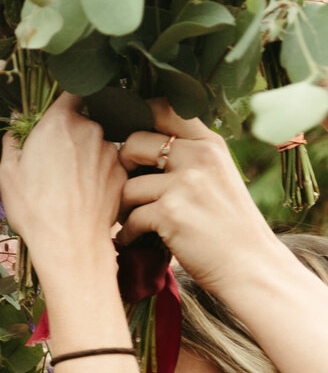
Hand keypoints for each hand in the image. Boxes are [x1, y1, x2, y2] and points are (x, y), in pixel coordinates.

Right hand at [0, 94, 123, 273]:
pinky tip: (84, 197)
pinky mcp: (122, 174)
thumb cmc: (34, 208)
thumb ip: (12, 143)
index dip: (64, 101)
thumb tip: (15, 128)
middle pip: (83, 122)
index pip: (70, 93)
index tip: (58, 112)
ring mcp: (110, 151)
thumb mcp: (8, 174)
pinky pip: (108, 168)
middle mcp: (90, 129)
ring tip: (70, 187)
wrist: (69, 243)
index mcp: (59, 122)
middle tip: (55, 163)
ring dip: (85, 158)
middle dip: (71, 137)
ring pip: (96, 146)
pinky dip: (98, 177)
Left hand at [117, 99, 286, 297]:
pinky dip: (127, 235)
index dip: (135, 120)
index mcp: (209, 142)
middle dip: (121, 170)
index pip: (162, 108)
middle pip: (133, 142)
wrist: (249, 265)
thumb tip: (136, 145)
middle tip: (127, 192)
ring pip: (126, 186)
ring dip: (121, 208)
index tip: (129, 146)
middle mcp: (198, 156)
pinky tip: (133, 241)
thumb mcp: (217, 176)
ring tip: (130, 221)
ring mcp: (185, 183)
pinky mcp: (171, 213)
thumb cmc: (228, 226)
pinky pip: (130, 219)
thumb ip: (188, 156)